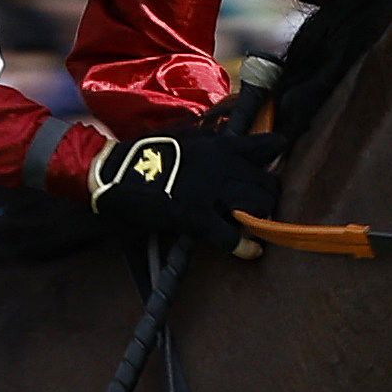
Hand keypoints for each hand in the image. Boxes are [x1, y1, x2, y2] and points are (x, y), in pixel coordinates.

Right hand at [82, 109, 278, 245]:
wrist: (115, 172)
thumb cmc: (148, 154)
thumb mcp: (188, 140)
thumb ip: (216, 145)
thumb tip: (240, 148)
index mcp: (220, 146)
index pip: (266, 148)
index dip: (276, 158)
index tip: (277, 165)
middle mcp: (222, 166)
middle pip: (267, 185)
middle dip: (269, 198)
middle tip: (264, 207)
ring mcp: (210, 192)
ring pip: (256, 207)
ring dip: (260, 219)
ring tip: (256, 225)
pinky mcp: (196, 216)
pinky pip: (230, 236)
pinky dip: (244, 246)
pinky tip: (253, 251)